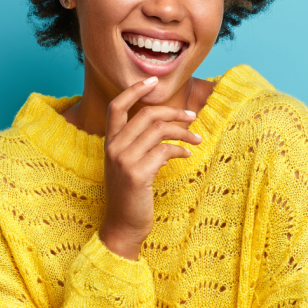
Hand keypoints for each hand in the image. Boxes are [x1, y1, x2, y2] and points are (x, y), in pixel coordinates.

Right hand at [100, 76, 201, 260]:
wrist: (123, 226)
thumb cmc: (130, 196)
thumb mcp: (129, 165)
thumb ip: (139, 144)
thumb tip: (165, 127)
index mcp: (109, 142)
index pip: (117, 106)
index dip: (135, 90)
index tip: (154, 81)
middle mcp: (113, 147)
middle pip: (146, 114)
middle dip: (173, 112)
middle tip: (192, 115)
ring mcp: (124, 160)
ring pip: (159, 130)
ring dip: (183, 131)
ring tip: (197, 137)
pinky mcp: (137, 174)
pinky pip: (165, 151)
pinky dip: (180, 150)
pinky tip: (187, 155)